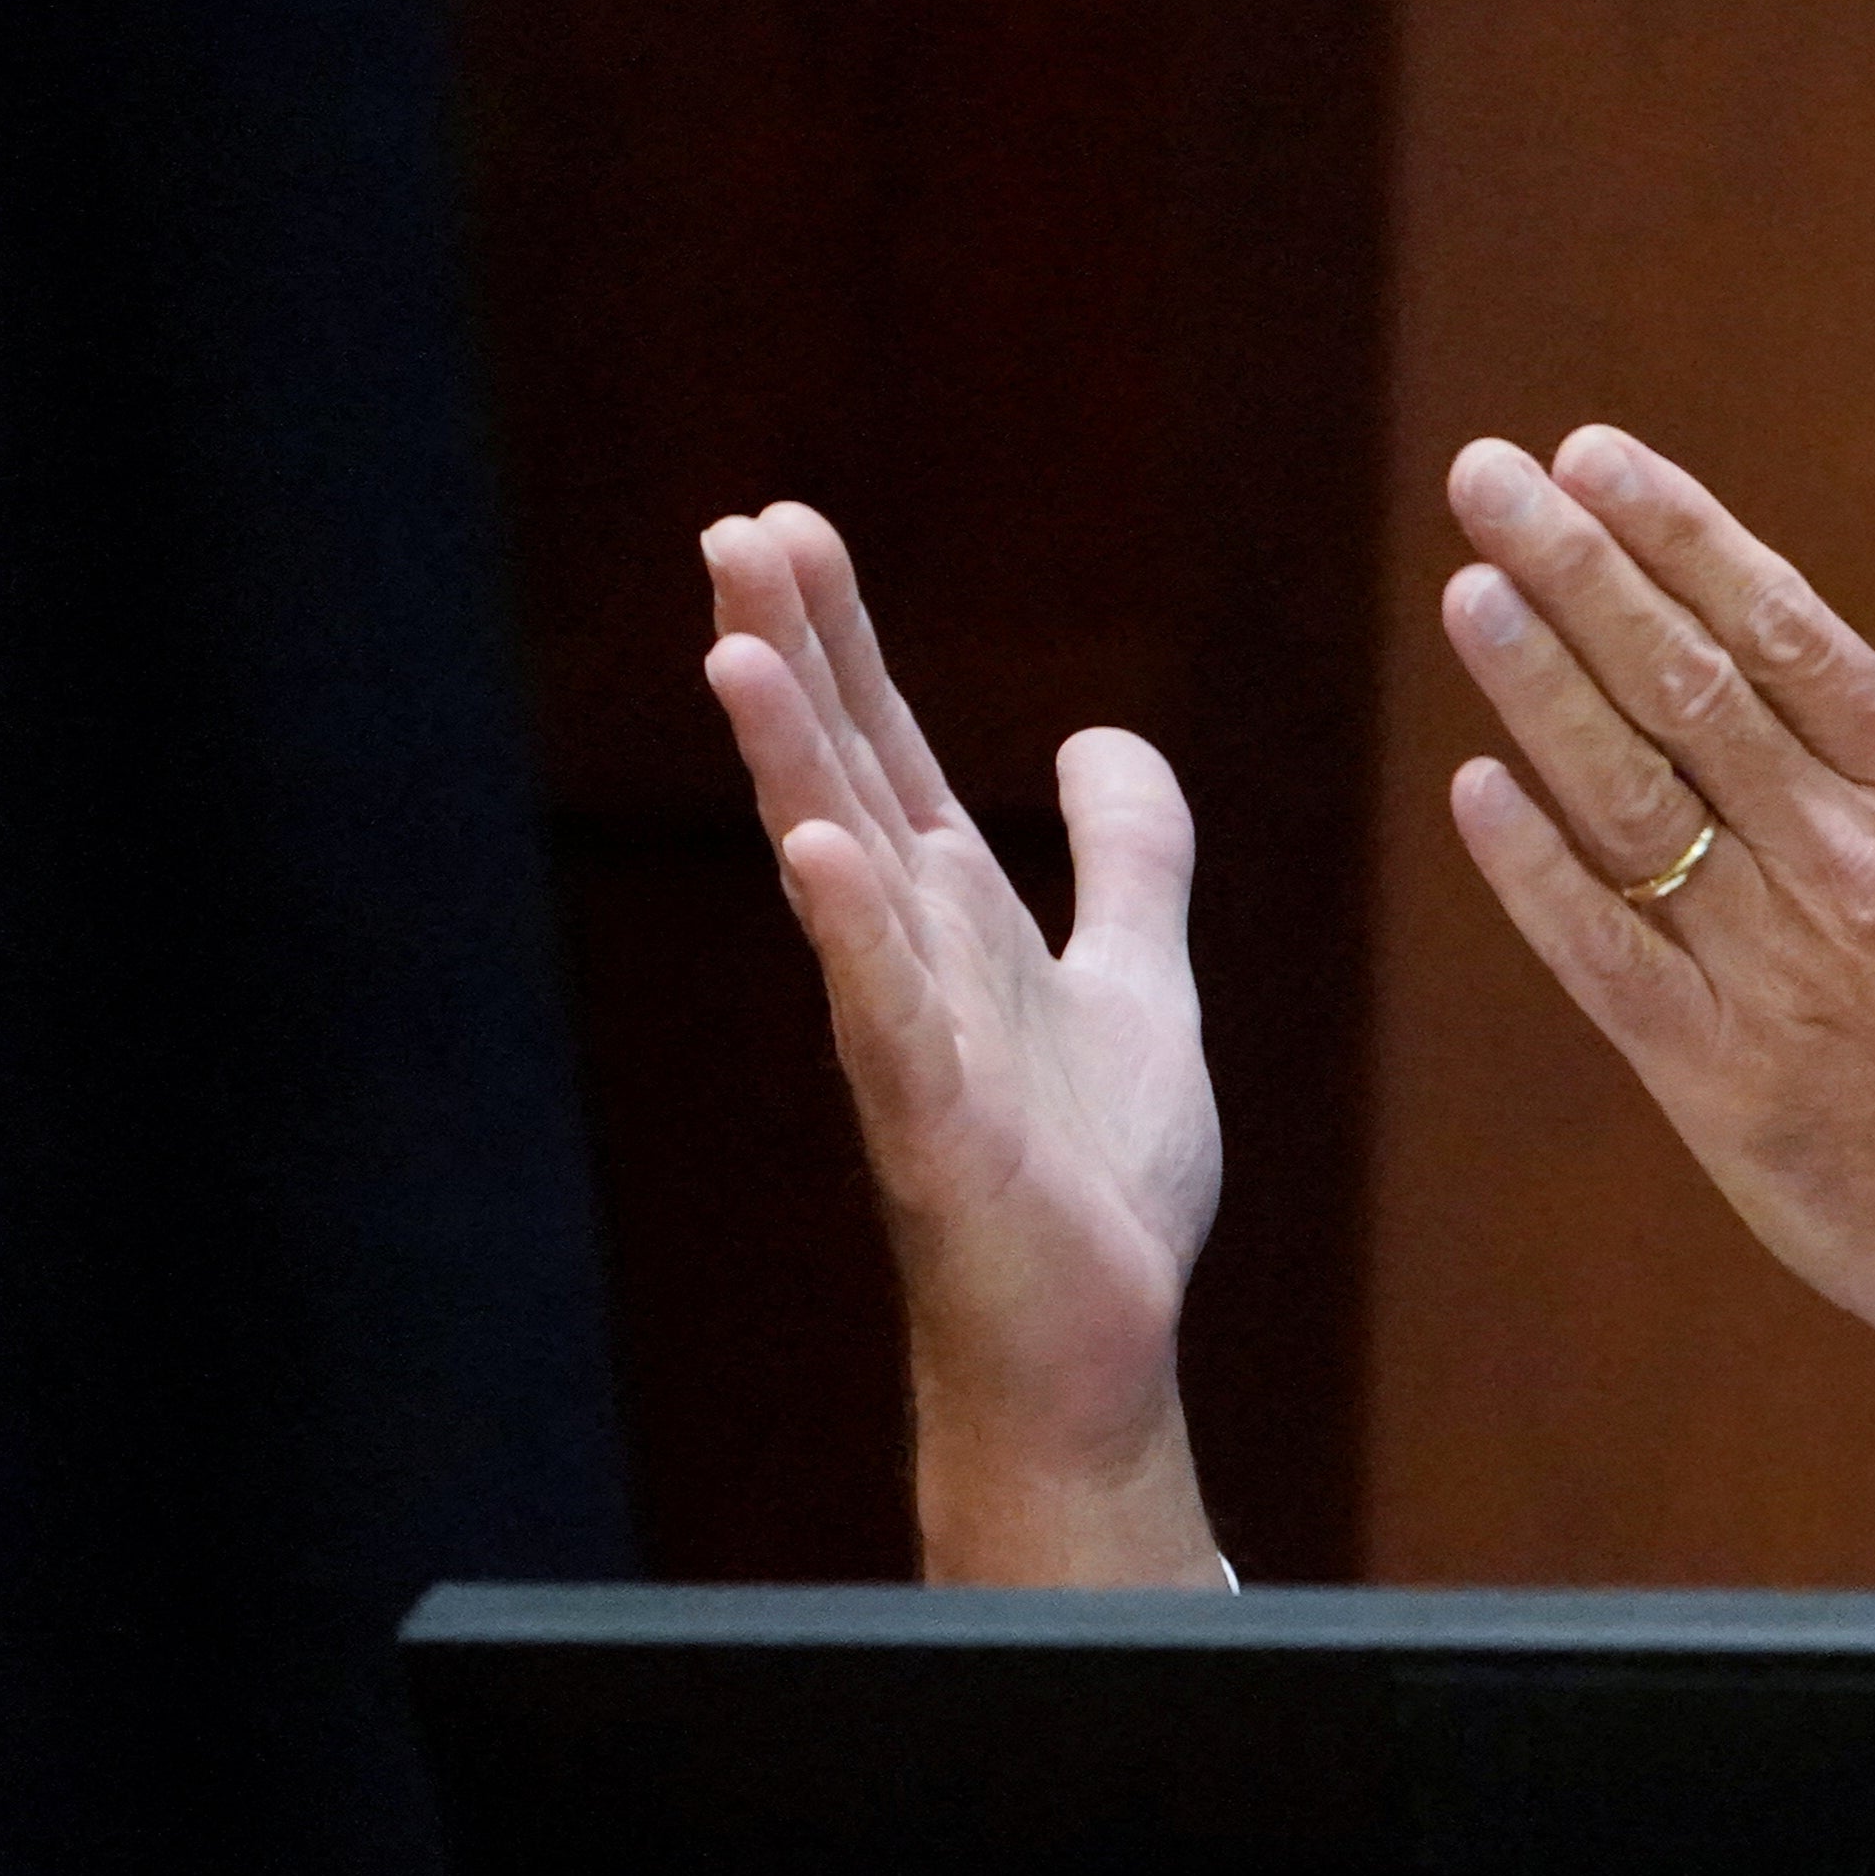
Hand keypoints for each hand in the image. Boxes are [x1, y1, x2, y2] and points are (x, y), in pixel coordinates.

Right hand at [699, 503, 1226, 1584]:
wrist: (1093, 1352)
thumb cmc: (1093, 1183)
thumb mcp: (1138, 983)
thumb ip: (1127, 861)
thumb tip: (1097, 737)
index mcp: (961, 924)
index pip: (885, 752)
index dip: (839, 642)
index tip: (785, 523)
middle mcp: (915, 964)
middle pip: (842, 779)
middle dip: (794, 657)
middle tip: (737, 530)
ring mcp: (911, 1044)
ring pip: (836, 879)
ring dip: (789, 763)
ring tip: (736, 648)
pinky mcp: (938, 1132)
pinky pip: (887, 1018)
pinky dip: (856, 936)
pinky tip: (816, 851)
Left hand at [1432, 425, 1874, 1478]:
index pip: (1788, 632)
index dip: (1683, 536)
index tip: (1596, 457)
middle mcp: (1852, 871)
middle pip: (1688, 689)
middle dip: (1579, 571)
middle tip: (1489, 480)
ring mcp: (1779, 978)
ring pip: (1632, 806)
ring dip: (1540, 692)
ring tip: (1471, 592)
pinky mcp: (1724, 1085)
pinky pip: (1606, 959)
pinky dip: (1536, 875)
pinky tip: (1479, 790)